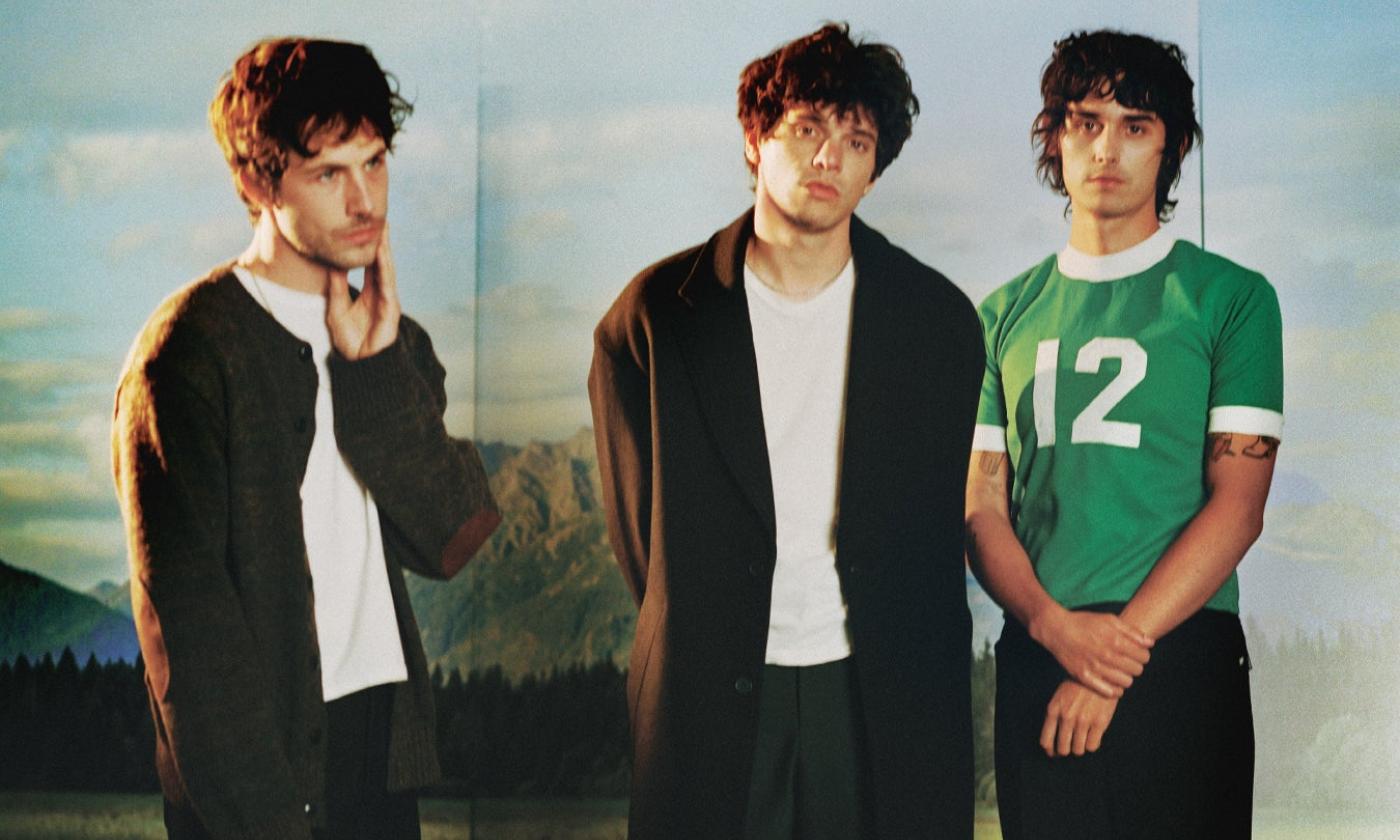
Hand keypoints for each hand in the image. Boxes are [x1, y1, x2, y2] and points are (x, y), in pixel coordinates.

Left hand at [327, 223, 399, 359]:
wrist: (358, 364)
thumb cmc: (349, 340)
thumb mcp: (336, 307)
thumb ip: (336, 286)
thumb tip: (332, 263)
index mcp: (369, 292)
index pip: (371, 264)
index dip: (370, 246)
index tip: (367, 227)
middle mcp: (381, 293)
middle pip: (382, 262)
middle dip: (382, 241)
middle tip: (381, 219)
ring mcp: (387, 300)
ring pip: (387, 269)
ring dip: (385, 249)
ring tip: (384, 230)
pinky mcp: (390, 309)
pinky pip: (387, 284)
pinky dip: (384, 268)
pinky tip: (381, 254)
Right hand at [1031, 608, 1152, 697]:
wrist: (1056, 629)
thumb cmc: (1084, 622)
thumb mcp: (1109, 619)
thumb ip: (1131, 631)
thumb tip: (1150, 643)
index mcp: (1115, 640)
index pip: (1144, 657)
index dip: (1143, 655)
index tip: (1137, 654)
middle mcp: (1106, 655)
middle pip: (1136, 670)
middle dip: (1136, 666)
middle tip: (1128, 662)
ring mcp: (1095, 667)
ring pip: (1125, 682)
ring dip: (1126, 678)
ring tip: (1120, 672)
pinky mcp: (1084, 676)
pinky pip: (1108, 691)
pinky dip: (1115, 690)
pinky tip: (1113, 684)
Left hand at [1040, 679, 1117, 756]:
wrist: (1099, 673)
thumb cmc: (1077, 686)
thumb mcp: (1059, 697)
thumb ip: (1054, 716)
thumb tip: (1051, 743)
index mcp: (1053, 710)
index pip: (1046, 741)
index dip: (1051, 750)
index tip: (1054, 752)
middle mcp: (1066, 717)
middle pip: (1063, 749)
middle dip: (1067, 750)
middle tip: (1072, 745)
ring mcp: (1083, 721)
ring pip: (1078, 750)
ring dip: (1080, 747)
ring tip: (1083, 738)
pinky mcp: (1099, 723)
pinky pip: (1092, 746)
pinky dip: (1092, 744)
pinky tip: (1093, 736)